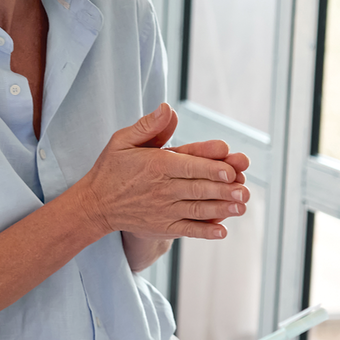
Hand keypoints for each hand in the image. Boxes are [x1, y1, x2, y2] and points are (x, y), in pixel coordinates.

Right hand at [79, 104, 249, 241]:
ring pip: (197, 209)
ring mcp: (163, 210)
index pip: (188, 165)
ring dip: (221, 209)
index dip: (210, 167)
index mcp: (156, 165)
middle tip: (245, 190)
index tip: (230, 170)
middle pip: (197, 188)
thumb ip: (148, 126)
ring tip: (241, 207)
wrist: (95, 205)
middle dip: (223, 190)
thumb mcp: (123, 140)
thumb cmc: (112, 168)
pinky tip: (222, 232)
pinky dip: (204, 232)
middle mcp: (162, 189)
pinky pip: (187, 230)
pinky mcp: (163, 227)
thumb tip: (167, 108)